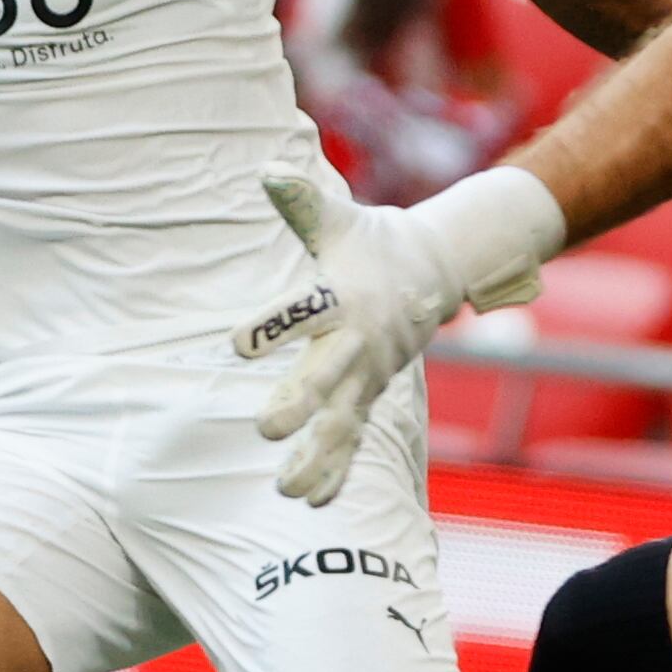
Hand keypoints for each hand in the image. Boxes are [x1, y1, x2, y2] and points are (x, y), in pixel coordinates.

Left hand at [240, 167, 562, 504]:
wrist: (435, 270)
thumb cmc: (371, 242)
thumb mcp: (339, 219)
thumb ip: (301, 202)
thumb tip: (267, 170)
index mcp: (341, 297)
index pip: (304, 310)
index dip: (272, 325)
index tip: (236, 343)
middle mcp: (357, 341)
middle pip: (326, 375)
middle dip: (299, 402)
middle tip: (265, 428)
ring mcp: (367, 374)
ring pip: (341, 421)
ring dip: (316, 455)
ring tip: (286, 490)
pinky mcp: (370, 393)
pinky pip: (354, 438)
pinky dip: (337, 470)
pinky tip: (311, 501)